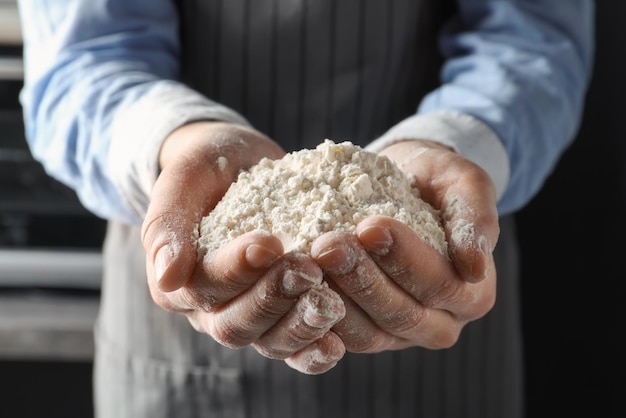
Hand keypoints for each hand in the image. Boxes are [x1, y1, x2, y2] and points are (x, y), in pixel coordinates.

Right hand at [141, 121, 345, 373]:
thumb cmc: (207, 169)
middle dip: (274, 297)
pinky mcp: (282, 317)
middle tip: (308, 268)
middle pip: (236, 324)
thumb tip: (168, 277)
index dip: (238, 269)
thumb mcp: (183, 180)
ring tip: (330, 304)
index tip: (269, 242)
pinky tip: (337, 343)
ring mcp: (249, 317)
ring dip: (300, 325)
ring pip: (269, 341)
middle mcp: (210, 310)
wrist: (240, 165)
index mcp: (177, 283)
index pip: (205, 286)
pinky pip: (296, 347)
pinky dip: (315, 350)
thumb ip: (167, 224)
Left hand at [311, 139, 498, 351]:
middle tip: (328, 244)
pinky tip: (297, 279)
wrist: (407, 186)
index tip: (370, 226)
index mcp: (472, 294)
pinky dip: (317, 310)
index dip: (404, 258)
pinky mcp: (367, 332)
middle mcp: (440, 323)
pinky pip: (340, 333)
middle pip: (400, 313)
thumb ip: (474, 220)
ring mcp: (400, 334)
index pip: (439, 283)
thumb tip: (474, 267)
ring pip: (367, 332)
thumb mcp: (466, 185)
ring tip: (309, 258)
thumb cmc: (439, 182)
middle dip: (362, 278)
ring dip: (335, 296)